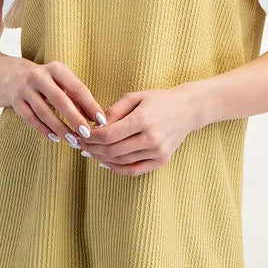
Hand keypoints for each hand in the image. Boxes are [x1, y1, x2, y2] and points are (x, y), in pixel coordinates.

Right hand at [4, 59, 106, 146]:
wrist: (13, 76)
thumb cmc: (48, 82)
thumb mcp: (63, 82)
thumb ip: (78, 98)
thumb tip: (97, 119)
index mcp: (56, 68)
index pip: (77, 88)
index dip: (90, 105)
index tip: (102, 120)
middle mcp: (39, 76)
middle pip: (59, 100)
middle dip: (75, 118)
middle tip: (87, 134)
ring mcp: (25, 89)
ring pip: (44, 112)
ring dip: (60, 128)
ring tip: (73, 141)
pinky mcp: (15, 102)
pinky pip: (31, 119)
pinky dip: (44, 130)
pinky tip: (56, 138)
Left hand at [77, 85, 198, 175]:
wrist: (187, 109)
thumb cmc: (158, 100)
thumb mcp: (135, 97)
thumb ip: (113, 111)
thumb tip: (94, 126)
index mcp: (143, 119)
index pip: (109, 135)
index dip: (91, 138)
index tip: (80, 134)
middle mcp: (151, 138)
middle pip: (112, 150)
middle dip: (92, 148)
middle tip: (80, 144)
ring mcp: (157, 152)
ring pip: (120, 161)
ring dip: (101, 158)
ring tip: (90, 152)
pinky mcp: (161, 161)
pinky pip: (134, 170)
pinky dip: (117, 169)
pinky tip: (105, 162)